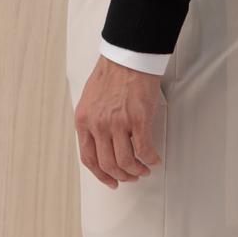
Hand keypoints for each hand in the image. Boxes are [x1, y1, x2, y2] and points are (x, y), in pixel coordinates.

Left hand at [75, 54, 163, 188]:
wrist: (128, 56)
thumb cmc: (112, 72)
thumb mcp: (90, 98)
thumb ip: (92, 121)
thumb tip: (101, 142)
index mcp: (84, 120)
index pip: (88, 158)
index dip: (100, 174)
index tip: (110, 180)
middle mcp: (98, 124)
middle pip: (108, 164)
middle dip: (121, 175)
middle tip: (131, 176)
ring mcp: (118, 123)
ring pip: (126, 162)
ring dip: (136, 170)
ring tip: (143, 169)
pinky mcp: (138, 119)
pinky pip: (144, 150)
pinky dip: (150, 159)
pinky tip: (153, 159)